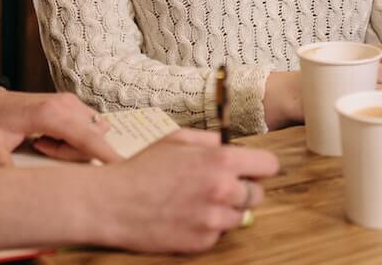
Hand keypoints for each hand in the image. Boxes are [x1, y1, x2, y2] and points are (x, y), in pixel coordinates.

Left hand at [0, 84, 121, 164]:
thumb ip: (4, 168)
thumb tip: (17, 191)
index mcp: (50, 113)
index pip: (88, 138)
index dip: (107, 154)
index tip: (124, 166)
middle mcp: (66, 104)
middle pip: (91, 139)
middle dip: (71, 154)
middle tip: (39, 147)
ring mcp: (71, 102)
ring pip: (92, 134)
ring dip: (73, 146)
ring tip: (42, 143)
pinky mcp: (73, 105)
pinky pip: (88, 128)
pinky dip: (74, 139)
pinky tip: (50, 137)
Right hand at [89, 129, 279, 252]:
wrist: (112, 203)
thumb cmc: (141, 168)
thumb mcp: (176, 139)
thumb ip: (209, 139)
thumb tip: (229, 144)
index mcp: (220, 161)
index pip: (269, 165)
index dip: (259, 166)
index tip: (250, 169)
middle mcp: (223, 191)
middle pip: (258, 194)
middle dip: (243, 189)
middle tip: (220, 185)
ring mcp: (213, 220)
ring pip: (240, 216)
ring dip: (226, 209)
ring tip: (198, 200)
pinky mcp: (202, 242)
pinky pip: (218, 233)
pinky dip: (208, 227)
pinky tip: (186, 216)